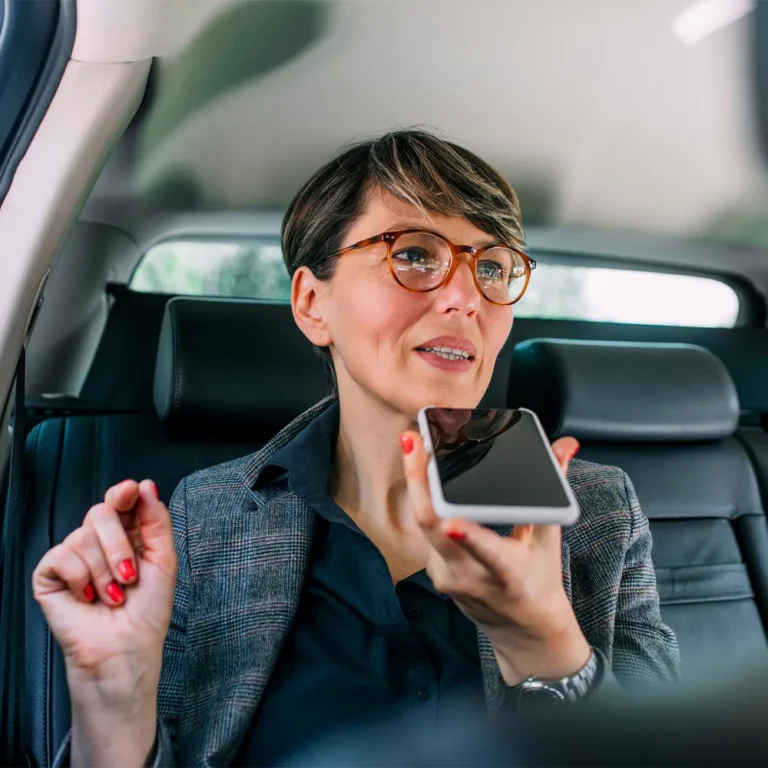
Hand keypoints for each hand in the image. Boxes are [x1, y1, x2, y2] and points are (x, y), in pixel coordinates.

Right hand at [32, 480, 176, 694]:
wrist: (125, 650)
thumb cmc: (147, 611)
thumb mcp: (163, 559)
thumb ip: (156, 521)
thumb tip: (146, 486)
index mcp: (127, 534)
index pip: (120, 500)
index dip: (124, 493)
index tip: (131, 491)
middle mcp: (99, 541)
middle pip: (100, 512)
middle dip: (119, 545)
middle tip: (129, 575)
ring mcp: (73, 557)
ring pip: (82, 536)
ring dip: (105, 571)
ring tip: (112, 595)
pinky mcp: (50, 574)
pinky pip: (62, 556)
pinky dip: (81, 579)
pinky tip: (88, 597)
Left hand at [401, 432, 589, 685]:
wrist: (522, 631)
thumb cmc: (538, 582)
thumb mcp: (548, 540)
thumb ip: (552, 491)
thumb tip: (566, 447)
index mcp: (506, 572)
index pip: (486, 552)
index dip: (468, 537)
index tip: (451, 522)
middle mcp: (471, 577)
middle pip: (434, 527)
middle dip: (419, 481)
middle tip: (413, 442)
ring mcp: (447, 577)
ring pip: (424, 525)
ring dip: (417, 485)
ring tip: (415, 446)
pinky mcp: (434, 574)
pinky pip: (424, 531)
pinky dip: (424, 501)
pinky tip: (422, 475)